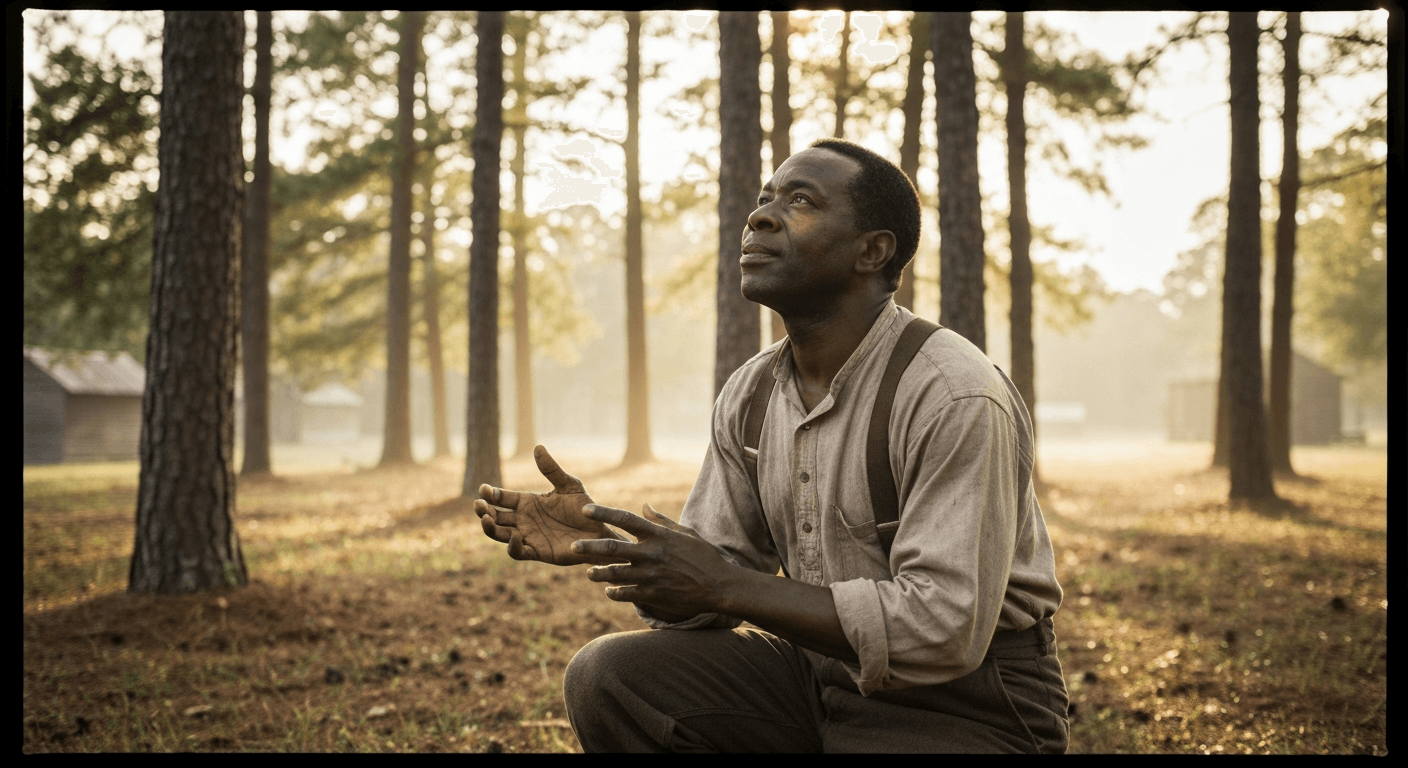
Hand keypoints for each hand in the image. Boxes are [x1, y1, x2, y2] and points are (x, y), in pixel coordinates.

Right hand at [474, 445, 624, 565]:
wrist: (599, 531)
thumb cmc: (584, 507)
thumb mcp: (569, 485)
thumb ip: (552, 470)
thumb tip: (538, 447)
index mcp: (528, 502)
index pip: (503, 498)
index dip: (491, 494)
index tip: (484, 489)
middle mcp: (524, 519)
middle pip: (496, 516)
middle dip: (484, 510)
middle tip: (478, 504)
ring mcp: (529, 536)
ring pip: (501, 534)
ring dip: (490, 528)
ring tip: (486, 518)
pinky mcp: (538, 552)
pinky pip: (518, 552)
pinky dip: (513, 546)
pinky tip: (515, 536)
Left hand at [573, 503, 735, 618]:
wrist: (719, 585)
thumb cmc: (703, 556)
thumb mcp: (685, 533)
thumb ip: (661, 521)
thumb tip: (644, 506)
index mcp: (658, 535)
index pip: (626, 519)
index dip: (604, 514)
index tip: (585, 510)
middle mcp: (651, 554)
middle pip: (613, 547)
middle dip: (589, 547)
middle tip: (573, 546)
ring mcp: (651, 575)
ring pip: (614, 574)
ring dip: (597, 573)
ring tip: (588, 572)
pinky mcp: (653, 594)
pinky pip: (626, 594)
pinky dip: (614, 592)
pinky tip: (608, 591)